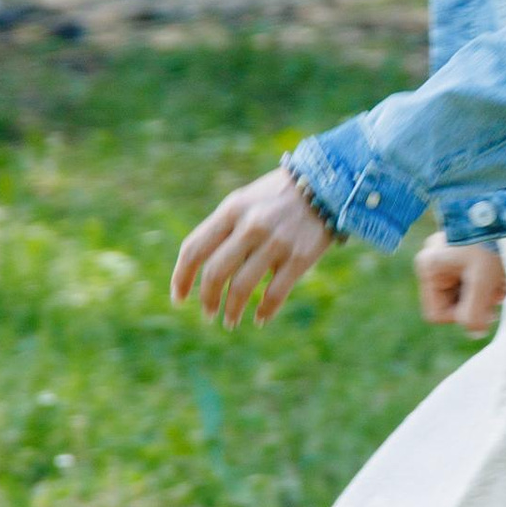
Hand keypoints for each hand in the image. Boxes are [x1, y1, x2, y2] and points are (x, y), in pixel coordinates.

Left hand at [171, 167, 334, 327]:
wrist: (326, 185)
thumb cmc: (276, 198)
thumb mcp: (244, 202)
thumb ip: (222, 230)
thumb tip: (199, 270)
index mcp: (231, 210)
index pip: (194, 249)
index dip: (181, 278)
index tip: (179, 298)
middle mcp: (250, 226)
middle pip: (215, 273)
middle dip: (208, 299)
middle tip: (208, 313)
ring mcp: (276, 242)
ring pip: (242, 288)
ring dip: (232, 310)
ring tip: (230, 321)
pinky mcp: (300, 257)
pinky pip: (275, 294)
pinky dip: (265, 312)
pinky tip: (260, 318)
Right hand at [416, 233, 505, 333]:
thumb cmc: (494, 242)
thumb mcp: (484, 282)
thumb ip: (473, 313)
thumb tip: (473, 331)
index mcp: (429, 267)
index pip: (438, 314)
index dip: (462, 316)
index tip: (485, 303)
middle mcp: (432, 260)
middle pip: (452, 302)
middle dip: (477, 302)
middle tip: (498, 288)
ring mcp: (446, 253)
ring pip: (465, 291)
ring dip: (486, 291)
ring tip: (503, 276)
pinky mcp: (462, 248)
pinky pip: (472, 277)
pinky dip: (489, 279)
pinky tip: (503, 269)